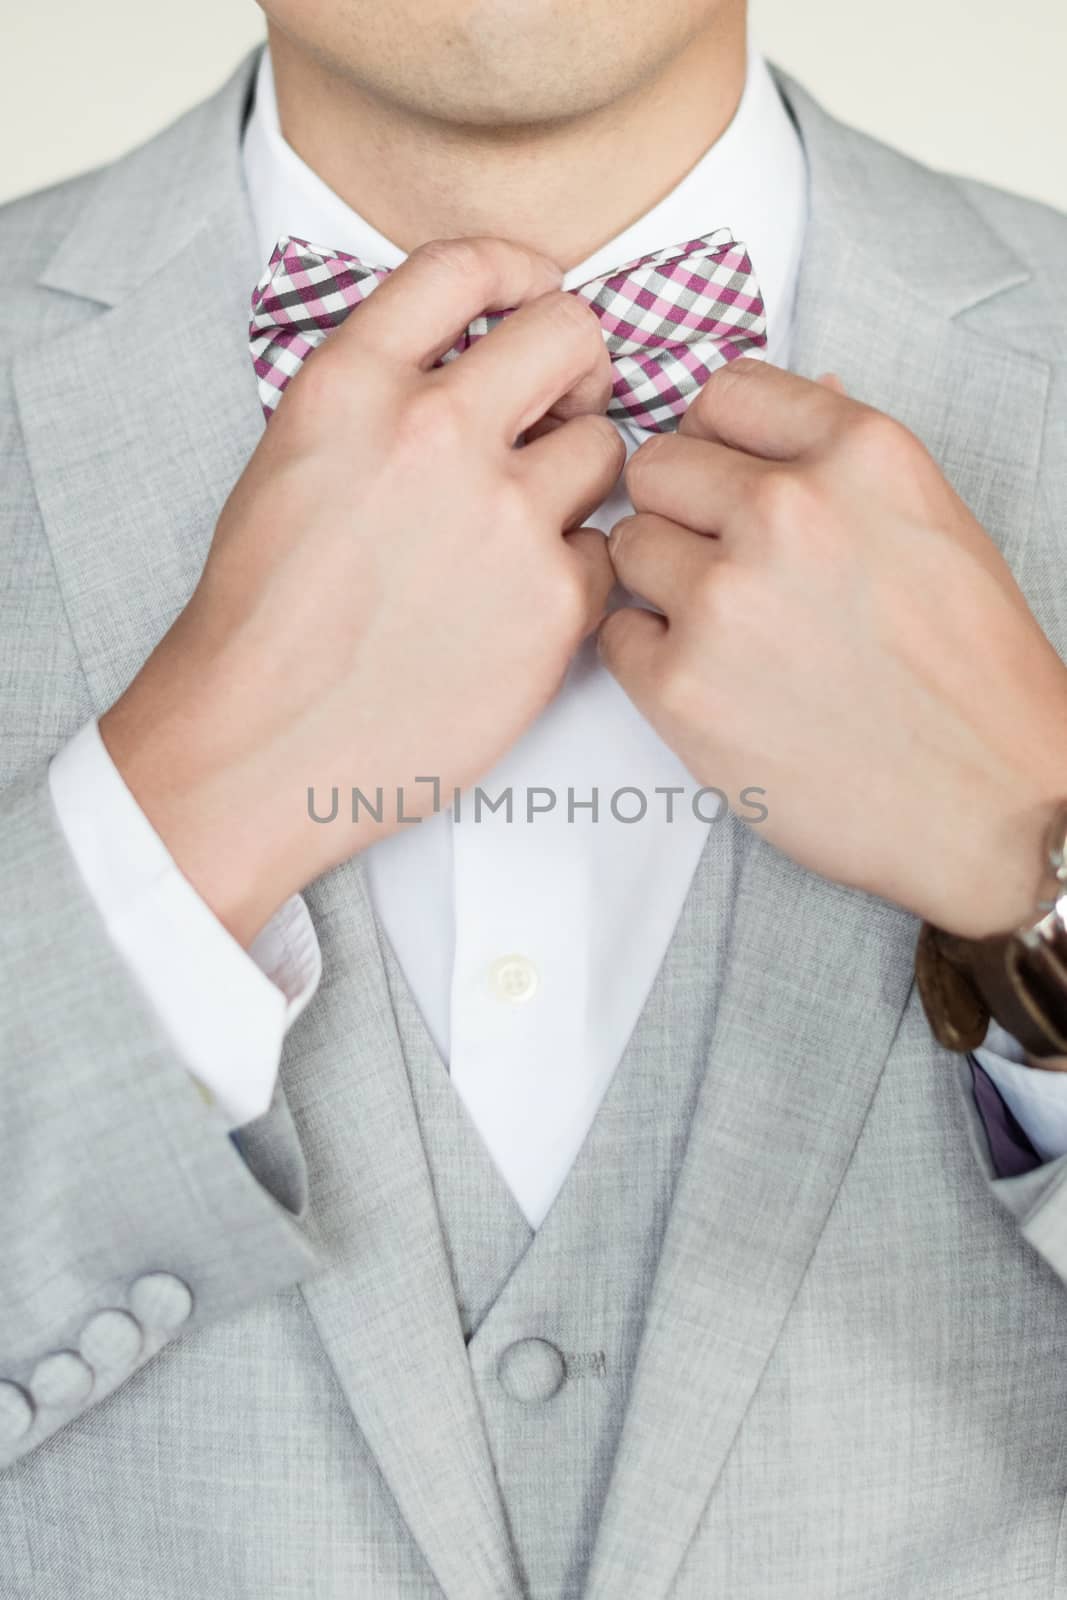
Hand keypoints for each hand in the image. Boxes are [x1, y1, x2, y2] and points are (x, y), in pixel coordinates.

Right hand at [101, 239, 623, 944]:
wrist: (259, 746)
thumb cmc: (265, 619)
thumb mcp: (291, 462)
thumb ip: (378, 397)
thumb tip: (473, 365)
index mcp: (352, 386)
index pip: (465, 267)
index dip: (518, 272)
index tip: (535, 294)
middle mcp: (433, 433)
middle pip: (570, 333)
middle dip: (577, 364)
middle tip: (562, 408)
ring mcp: (502, 519)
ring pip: (606, 446)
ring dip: (577, 477)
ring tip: (519, 531)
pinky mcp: (552, 605)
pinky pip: (604, 552)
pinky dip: (573, 572)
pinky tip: (514, 607)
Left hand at [600, 359, 1066, 937]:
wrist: (992, 809)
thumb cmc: (972, 679)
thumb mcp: (932, 526)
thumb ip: (843, 462)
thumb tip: (786, 403)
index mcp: (859, 455)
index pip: (724, 392)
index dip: (718, 441)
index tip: (727, 480)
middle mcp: (787, 511)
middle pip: (657, 466)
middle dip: (680, 511)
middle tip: (724, 566)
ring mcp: (724, 598)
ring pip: (628, 546)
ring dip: (662, 584)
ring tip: (730, 633)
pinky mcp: (680, 685)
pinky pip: (617, 633)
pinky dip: (649, 656)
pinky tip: (715, 683)